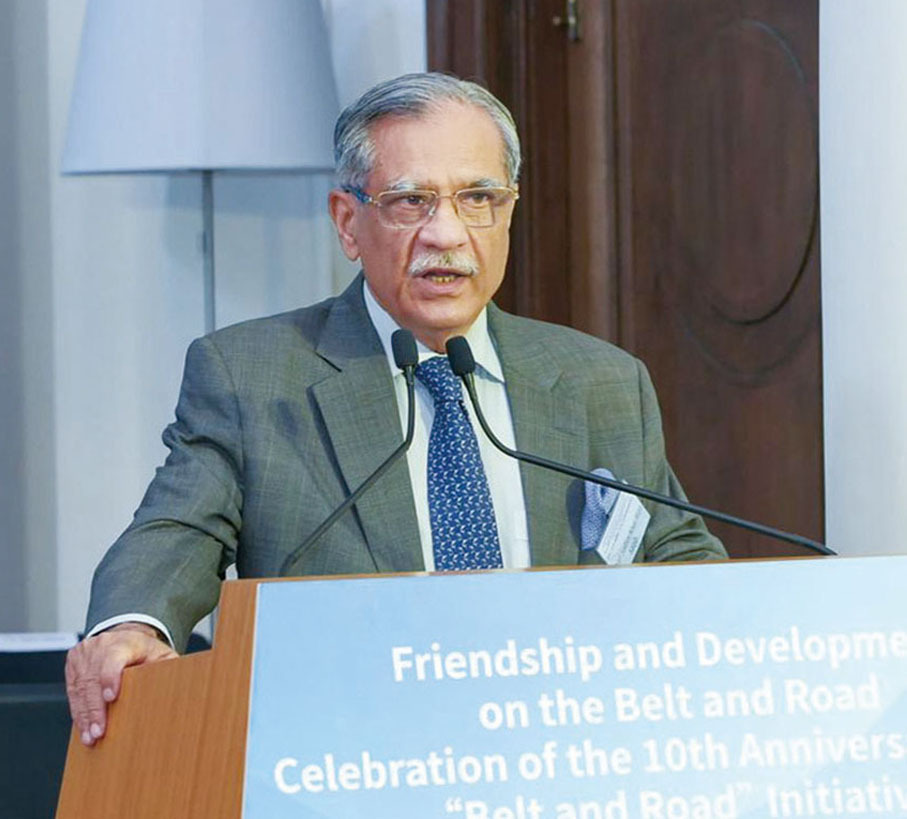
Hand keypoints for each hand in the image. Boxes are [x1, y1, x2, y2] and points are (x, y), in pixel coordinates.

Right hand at [65, 622, 177, 745]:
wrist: (125, 636)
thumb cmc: (145, 651)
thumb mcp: (162, 655)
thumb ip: (168, 668)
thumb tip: (179, 687)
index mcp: (126, 642)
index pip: (114, 659)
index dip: (111, 678)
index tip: (111, 697)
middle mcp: (102, 644)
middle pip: (94, 679)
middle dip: (96, 709)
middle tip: (99, 732)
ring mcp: (85, 652)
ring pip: (80, 687)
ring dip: (85, 715)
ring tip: (90, 736)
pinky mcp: (73, 662)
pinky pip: (72, 690)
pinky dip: (78, 711)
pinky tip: (83, 727)